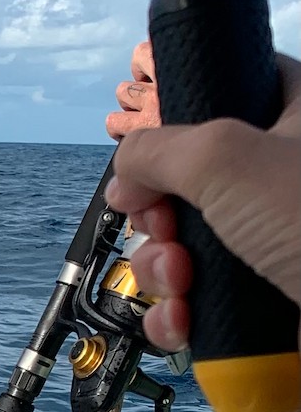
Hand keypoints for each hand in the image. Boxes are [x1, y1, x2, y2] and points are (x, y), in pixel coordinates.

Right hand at [105, 53, 300, 350]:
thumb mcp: (227, 157)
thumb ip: (157, 148)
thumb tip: (127, 174)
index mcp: (296, 117)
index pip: (224, 92)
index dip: (174, 121)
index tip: (149, 159)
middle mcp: (284, 174)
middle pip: (188, 179)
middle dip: (158, 215)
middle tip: (167, 228)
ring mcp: (276, 237)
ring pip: (186, 243)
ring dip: (162, 269)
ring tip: (180, 283)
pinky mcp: (267, 294)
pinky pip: (200, 297)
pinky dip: (178, 312)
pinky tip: (183, 319)